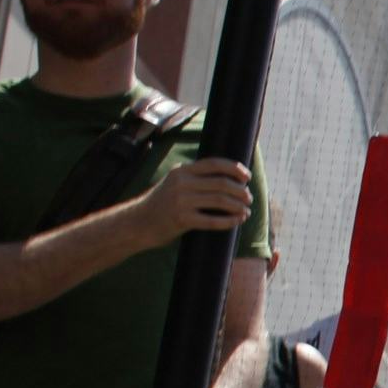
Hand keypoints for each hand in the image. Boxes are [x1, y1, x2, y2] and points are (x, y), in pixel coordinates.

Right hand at [140, 158, 254, 243]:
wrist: (138, 223)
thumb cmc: (163, 203)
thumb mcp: (175, 182)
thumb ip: (195, 177)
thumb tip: (228, 176)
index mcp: (182, 171)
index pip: (214, 164)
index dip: (234, 168)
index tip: (246, 177)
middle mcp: (181, 183)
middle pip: (221, 183)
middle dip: (240, 191)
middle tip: (249, 198)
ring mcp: (181, 201)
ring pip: (220, 200)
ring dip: (238, 206)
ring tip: (246, 210)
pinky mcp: (181, 219)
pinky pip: (212, 220)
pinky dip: (229, 221)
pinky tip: (237, 221)